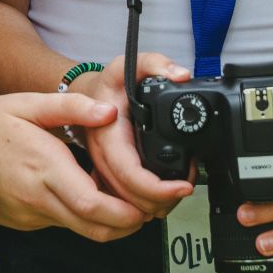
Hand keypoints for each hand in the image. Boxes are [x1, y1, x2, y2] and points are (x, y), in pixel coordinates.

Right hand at [0, 91, 147, 242]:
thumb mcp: (29, 105)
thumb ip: (71, 107)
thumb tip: (109, 112)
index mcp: (45, 168)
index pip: (92, 204)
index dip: (125, 212)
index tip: (148, 206)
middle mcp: (41, 198)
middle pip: (95, 228)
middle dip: (129, 225)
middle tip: (151, 209)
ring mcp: (33, 215)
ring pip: (83, 231)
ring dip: (111, 223)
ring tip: (131, 203)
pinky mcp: (28, 222)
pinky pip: (66, 225)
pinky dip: (87, 218)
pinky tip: (95, 196)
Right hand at [69, 53, 194, 219]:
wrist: (85, 96)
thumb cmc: (108, 85)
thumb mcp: (127, 66)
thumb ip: (154, 63)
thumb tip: (180, 75)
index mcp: (107, 138)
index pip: (131, 176)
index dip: (158, 189)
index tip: (183, 186)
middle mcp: (102, 160)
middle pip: (131, 201)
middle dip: (164, 201)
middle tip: (187, 186)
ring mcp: (101, 173)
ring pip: (127, 208)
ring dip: (155, 206)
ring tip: (178, 190)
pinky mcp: (104, 180)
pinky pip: (122, 204)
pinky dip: (144, 205)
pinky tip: (160, 196)